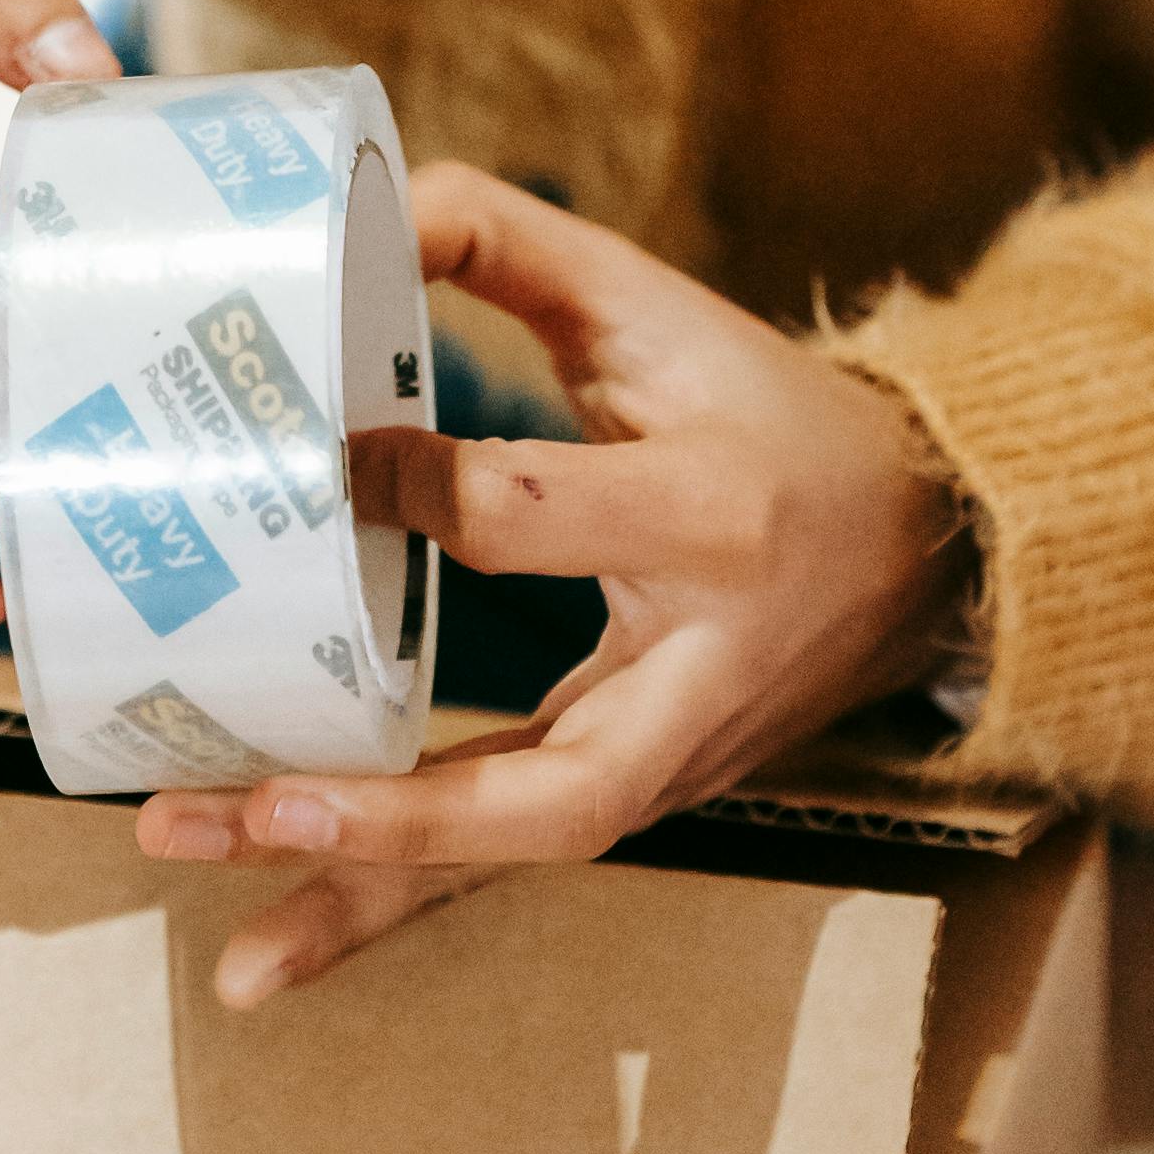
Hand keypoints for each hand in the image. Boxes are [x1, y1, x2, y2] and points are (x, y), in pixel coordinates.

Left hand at [133, 166, 972, 1008]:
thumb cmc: (765, 410)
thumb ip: (513, 244)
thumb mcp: (658, 307)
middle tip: (230, 810)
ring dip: (364, 902)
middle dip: (386, 815)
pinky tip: (264, 953)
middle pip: (549, 786)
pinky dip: (387, 909)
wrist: (927, 546)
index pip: (537, 517)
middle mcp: (696, 668)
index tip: (314, 455)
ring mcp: (673, 756)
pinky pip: (504, 864)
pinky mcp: (636, 793)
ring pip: (517, 859)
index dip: (416, 488)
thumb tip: (367, 199)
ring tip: (226, 953)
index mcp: (707, 514)